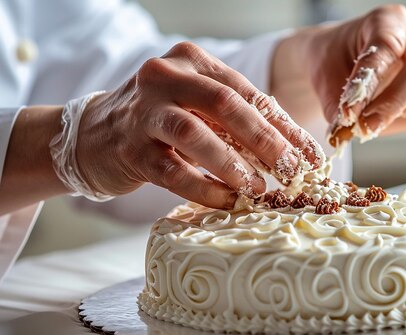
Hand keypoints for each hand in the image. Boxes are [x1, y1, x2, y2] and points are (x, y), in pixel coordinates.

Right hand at [76, 42, 322, 208]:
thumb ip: (237, 121)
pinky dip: (203, 189)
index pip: (247, 92)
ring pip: (195, 133)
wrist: (94, 135)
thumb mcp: (199, 108)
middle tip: (291, 170)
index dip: (284, 126)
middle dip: (265, 140)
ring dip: (233, 164)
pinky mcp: (129, 148)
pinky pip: (172, 171)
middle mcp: (166, 76)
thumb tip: (293, 151)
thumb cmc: (160, 122)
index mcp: (192, 61)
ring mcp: (143, 111)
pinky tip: (226, 202)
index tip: (311, 155)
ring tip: (258, 188)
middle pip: (225, 104)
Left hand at [287, 4, 405, 145]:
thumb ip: (336, 106)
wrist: (337, 62)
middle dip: (396, 102)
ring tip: (403, 118)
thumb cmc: (332, 64)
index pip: (384, 52)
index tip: (349, 114)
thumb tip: (345, 131)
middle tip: (367, 126)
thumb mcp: (325, 81)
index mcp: (384, 23)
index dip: (368, 86)